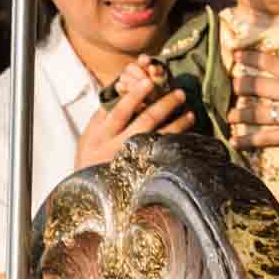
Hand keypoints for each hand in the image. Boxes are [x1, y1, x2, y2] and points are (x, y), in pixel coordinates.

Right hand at [74, 63, 191, 170]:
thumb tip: (120, 89)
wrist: (90, 197)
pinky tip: (189, 138)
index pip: (119, 112)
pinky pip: (163, 158)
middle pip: (144, 123)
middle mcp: (116, 149)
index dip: (134, 96)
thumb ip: (102, 116)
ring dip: (177, 125)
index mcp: (101, 136)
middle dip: (164, 106)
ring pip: (159, 140)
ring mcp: (131, 163)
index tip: (149, 81)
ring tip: (191, 114)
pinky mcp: (143, 175)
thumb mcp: (88, 138)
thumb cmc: (89, 160)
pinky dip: (176, 146)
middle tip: (180, 93)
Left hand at [229, 35, 278, 163]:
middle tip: (232, 85)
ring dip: (240, 113)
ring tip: (229, 114)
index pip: (273, 64)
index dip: (252, 58)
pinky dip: (248, 140)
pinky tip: (235, 141)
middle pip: (260, 87)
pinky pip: (265, 137)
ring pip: (258, 112)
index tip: (236, 54)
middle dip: (242, 85)